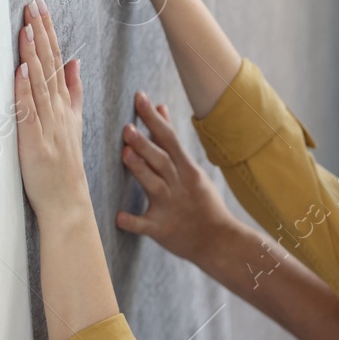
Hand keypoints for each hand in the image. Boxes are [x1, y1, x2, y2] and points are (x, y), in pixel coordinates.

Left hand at [15, 0, 90, 224]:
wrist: (67, 200)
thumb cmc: (65, 164)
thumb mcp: (74, 121)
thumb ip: (74, 91)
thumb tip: (75, 61)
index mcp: (64, 104)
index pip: (57, 60)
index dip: (48, 32)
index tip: (40, 7)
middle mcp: (57, 110)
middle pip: (49, 65)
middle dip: (40, 33)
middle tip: (33, 5)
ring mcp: (46, 124)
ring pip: (40, 83)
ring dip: (33, 54)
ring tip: (27, 27)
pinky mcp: (33, 141)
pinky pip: (29, 112)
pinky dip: (26, 91)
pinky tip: (21, 70)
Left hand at [116, 90, 235, 262]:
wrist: (219, 241)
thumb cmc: (201, 202)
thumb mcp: (191, 168)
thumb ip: (172, 140)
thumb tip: (161, 107)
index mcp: (186, 169)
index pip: (168, 138)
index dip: (153, 118)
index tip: (140, 98)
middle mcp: (178, 185)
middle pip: (161, 160)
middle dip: (144, 144)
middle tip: (127, 128)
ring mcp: (170, 207)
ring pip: (154, 185)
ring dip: (140, 170)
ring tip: (125, 154)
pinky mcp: (163, 229)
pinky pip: (146, 226)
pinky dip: (133, 222)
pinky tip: (119, 217)